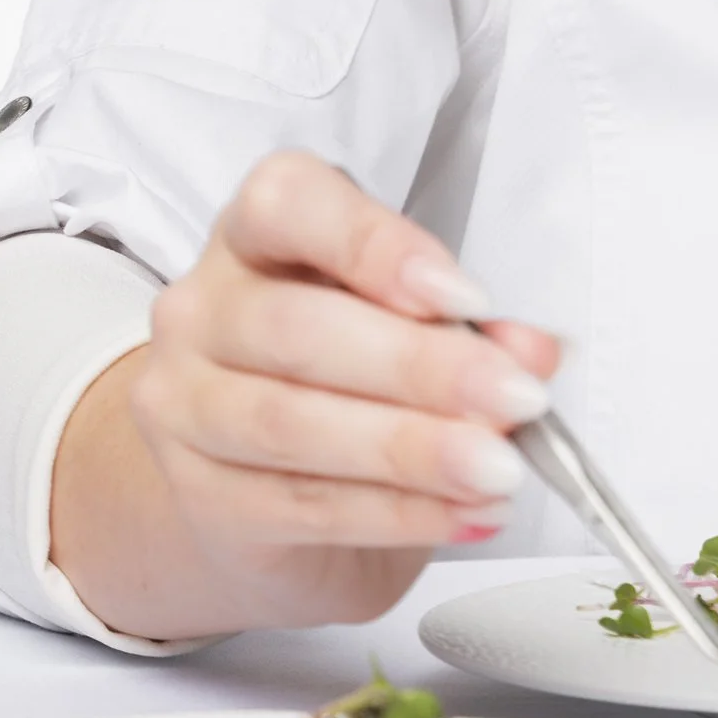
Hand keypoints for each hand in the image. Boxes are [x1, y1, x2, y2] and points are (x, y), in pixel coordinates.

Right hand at [50, 152, 560, 639]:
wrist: (258, 496)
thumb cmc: (341, 381)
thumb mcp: (408, 333)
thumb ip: (467, 330)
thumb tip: (533, 351)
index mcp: (256, 234)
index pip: (288, 205)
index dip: (376, 246)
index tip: (464, 295)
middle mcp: (203, 309)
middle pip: (297, 328)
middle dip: (420, 367)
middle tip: (514, 398)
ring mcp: (185, 405)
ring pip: (291, 424)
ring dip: (412, 450)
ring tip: (497, 468)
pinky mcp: (201, 497)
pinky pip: (302, 505)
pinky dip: (396, 512)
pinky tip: (461, 512)